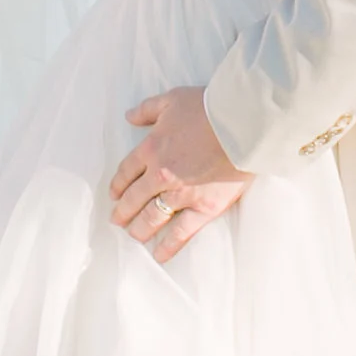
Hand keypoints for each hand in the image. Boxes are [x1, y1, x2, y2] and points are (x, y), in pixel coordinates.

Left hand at [110, 88, 252, 263]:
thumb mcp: (172, 100)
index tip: (115, 194)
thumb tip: (129, 117)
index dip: (118, 185)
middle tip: (117, 220)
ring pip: (152, 218)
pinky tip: (159, 255)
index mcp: (151, 149)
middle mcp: (160, 175)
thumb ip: (147, 110)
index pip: (126, 172)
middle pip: (134, 198)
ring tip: (133, 235)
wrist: (241, 125)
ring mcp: (181, 194)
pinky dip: (169, 246)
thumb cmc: (208, 108)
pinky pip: (181, 232)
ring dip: (139, 229)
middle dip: (123, 211)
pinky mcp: (204, 208)